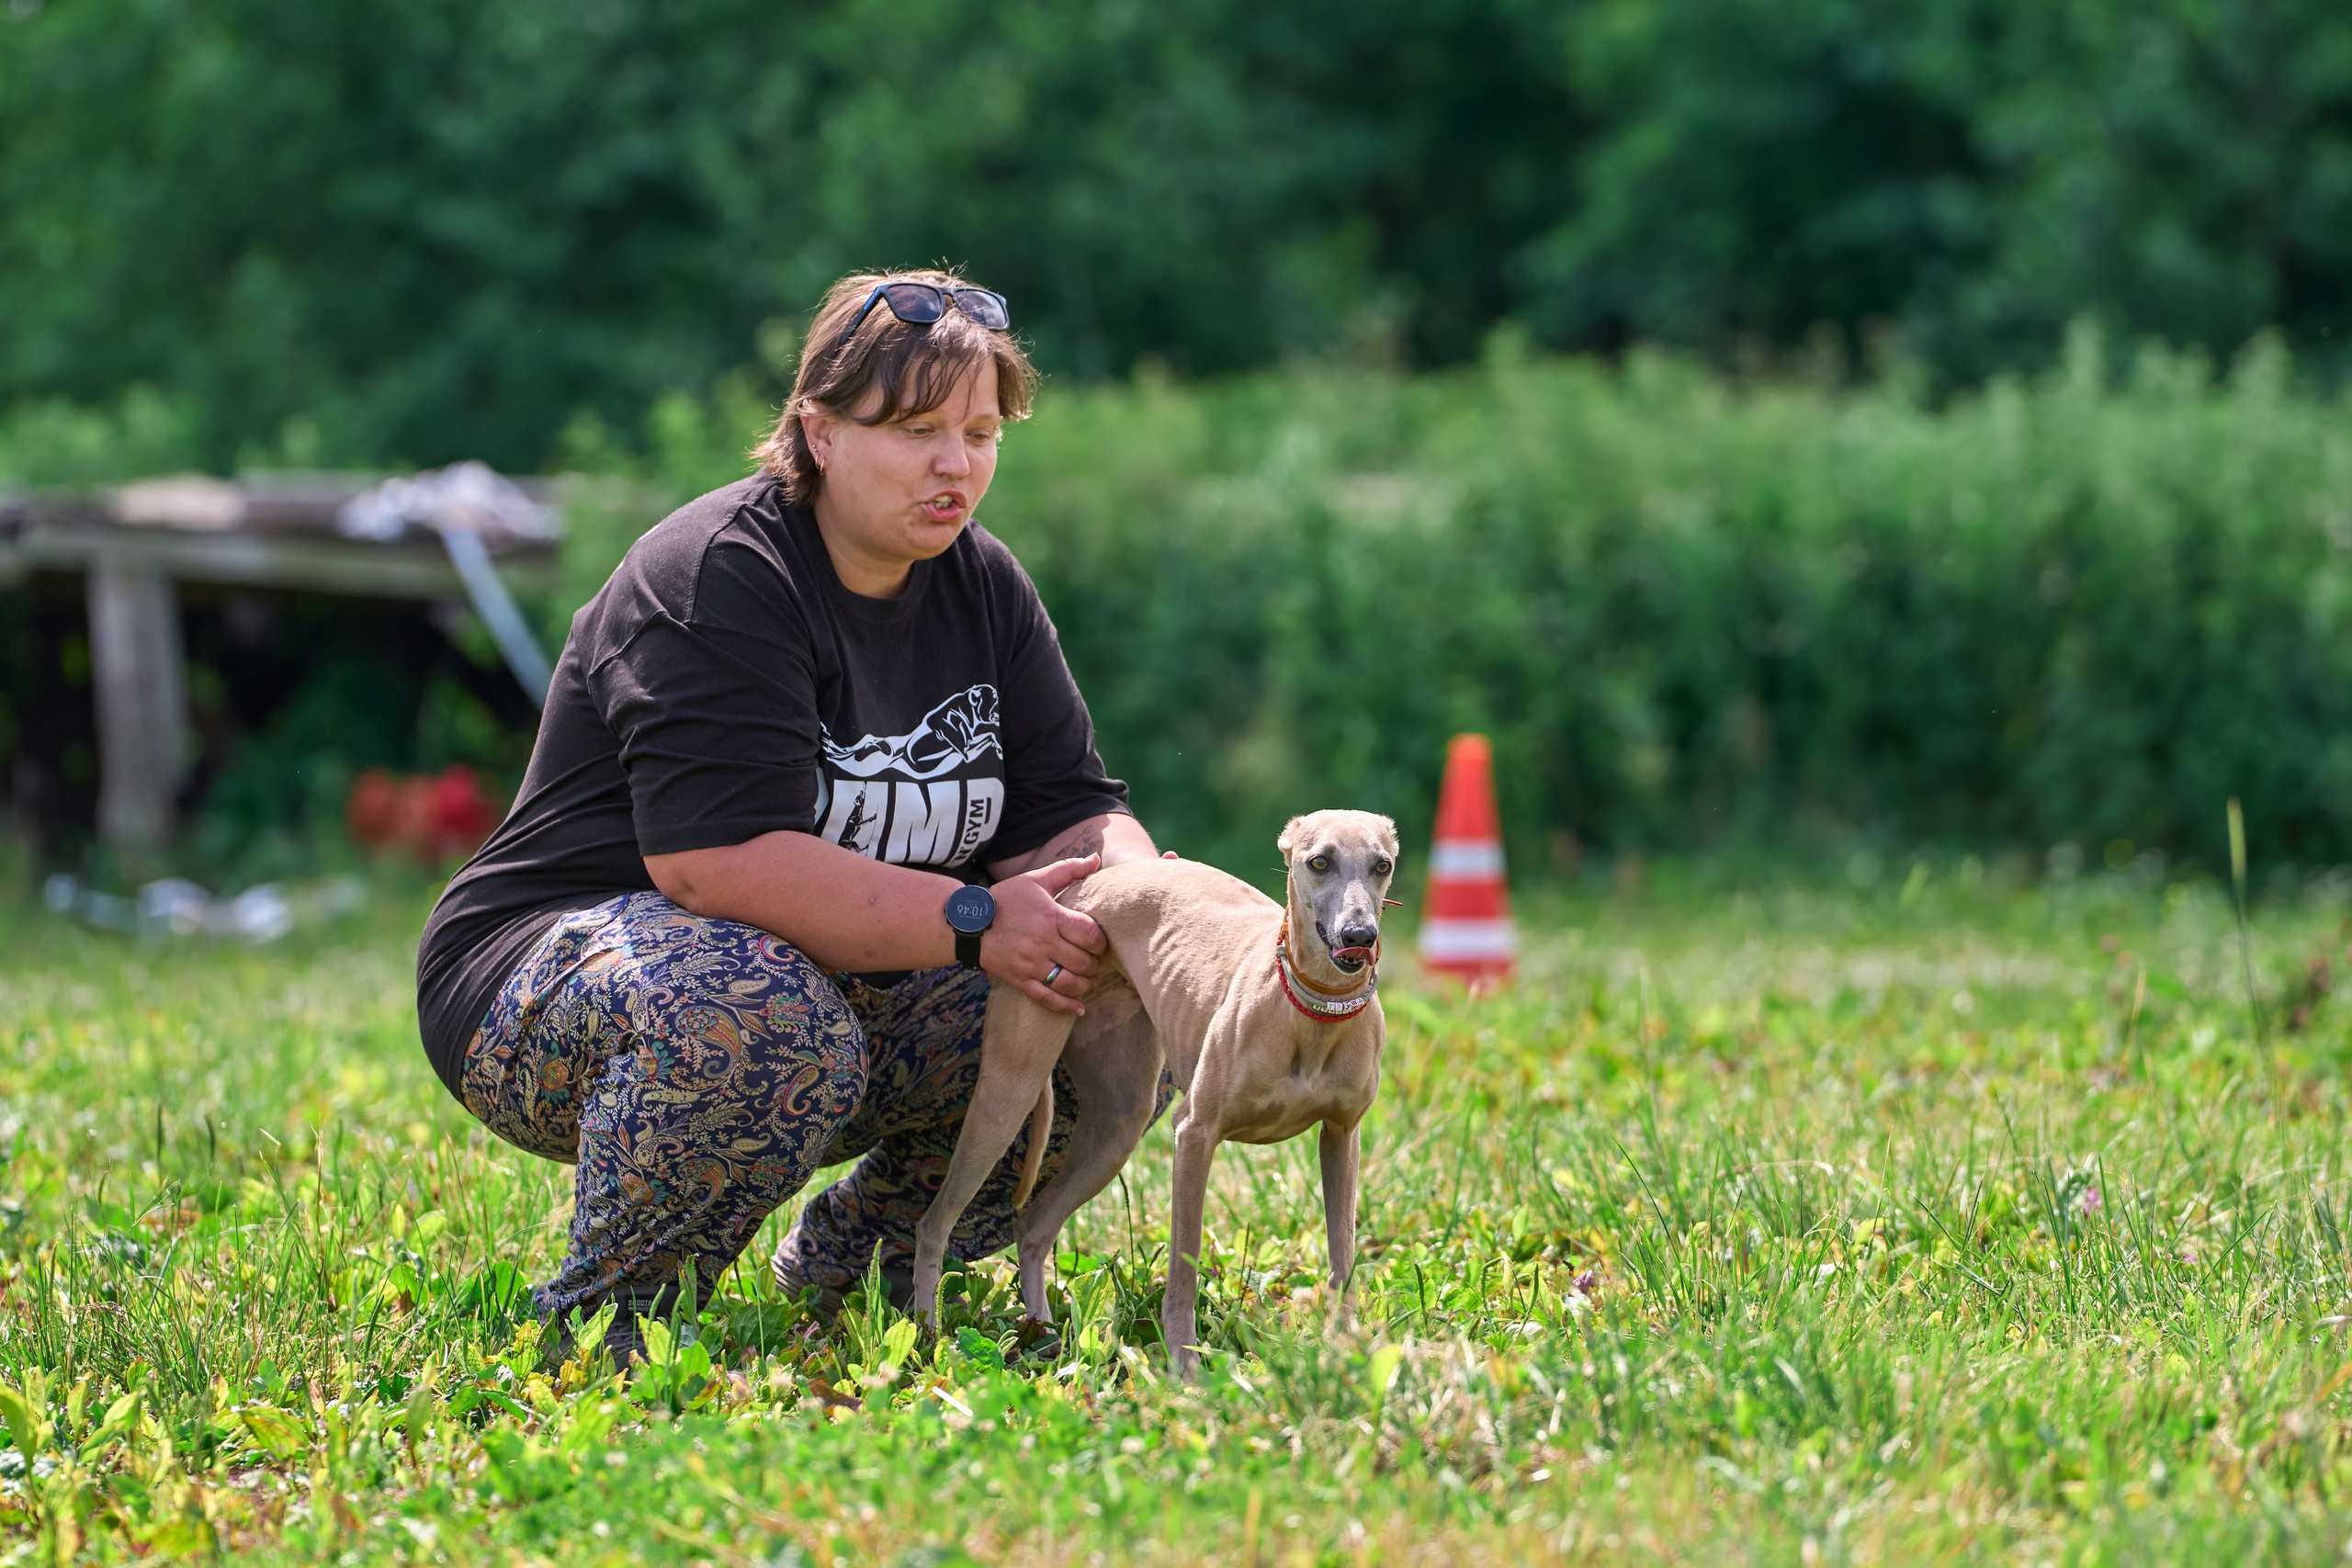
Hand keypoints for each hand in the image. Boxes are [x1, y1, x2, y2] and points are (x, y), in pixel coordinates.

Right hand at [982, 855, 1106, 1015]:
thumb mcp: (1035, 879)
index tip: (1098, 941)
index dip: (1100, 941)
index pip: (1089, 934)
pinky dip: (1066, 1006)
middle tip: (1092, 959)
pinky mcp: (1020, 980)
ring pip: (1069, 983)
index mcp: (1050, 917)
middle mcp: (1043, 943)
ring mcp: (1031, 965)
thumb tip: (1096, 859)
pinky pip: (1047, 999)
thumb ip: (1068, 869)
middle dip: (1094, 962)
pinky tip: (1079, 1007)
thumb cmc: (1006, 899)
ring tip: (1087, 977)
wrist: (969, 923)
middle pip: (1083, 961)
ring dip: (1085, 983)